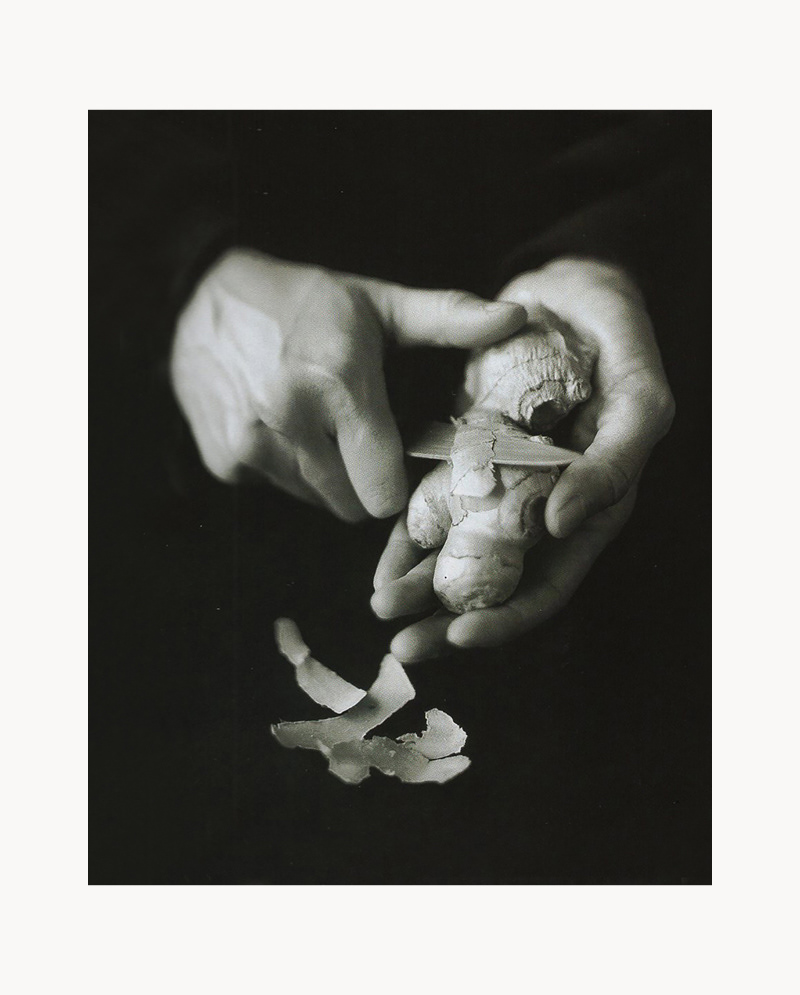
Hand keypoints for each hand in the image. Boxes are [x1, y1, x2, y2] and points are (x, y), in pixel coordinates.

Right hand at [170, 249, 527, 520]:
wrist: (202, 301)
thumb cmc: (304, 301)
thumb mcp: (380, 302)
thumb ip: (450, 318)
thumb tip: (517, 318)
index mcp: (337, 382)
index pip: (383, 490)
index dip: (399, 483)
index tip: (401, 458)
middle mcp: (288, 419)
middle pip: (352, 507)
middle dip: (364, 482)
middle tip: (358, 437)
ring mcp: (249, 444)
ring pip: (316, 502)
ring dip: (326, 476)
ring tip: (317, 424)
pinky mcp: (224, 461)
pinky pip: (278, 490)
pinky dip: (286, 469)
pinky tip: (280, 426)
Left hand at [372, 256, 674, 659]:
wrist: (570, 290)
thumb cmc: (619, 339)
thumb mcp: (640, 396)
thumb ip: (616, 461)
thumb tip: (564, 525)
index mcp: (592, 507)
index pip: (553, 582)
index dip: (511, 616)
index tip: (461, 632)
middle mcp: (545, 509)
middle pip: (497, 584)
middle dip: (450, 618)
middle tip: (403, 645)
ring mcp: (501, 487)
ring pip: (458, 554)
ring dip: (421, 586)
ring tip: (380, 606)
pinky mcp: (466, 460)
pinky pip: (433, 507)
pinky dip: (408, 536)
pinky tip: (380, 561)